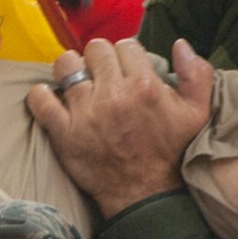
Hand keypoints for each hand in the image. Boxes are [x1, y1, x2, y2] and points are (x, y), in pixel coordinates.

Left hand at [25, 37, 214, 217]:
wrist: (144, 194)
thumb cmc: (170, 152)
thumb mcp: (197, 113)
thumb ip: (197, 74)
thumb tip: (180, 44)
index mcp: (144, 86)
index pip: (126, 45)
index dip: (126, 54)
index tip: (125, 69)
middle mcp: (113, 96)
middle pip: (95, 49)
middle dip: (99, 59)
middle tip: (102, 75)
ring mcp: (85, 114)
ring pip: (66, 66)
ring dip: (70, 70)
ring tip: (78, 82)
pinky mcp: (63, 133)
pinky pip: (40, 100)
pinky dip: (41, 95)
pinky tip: (51, 97)